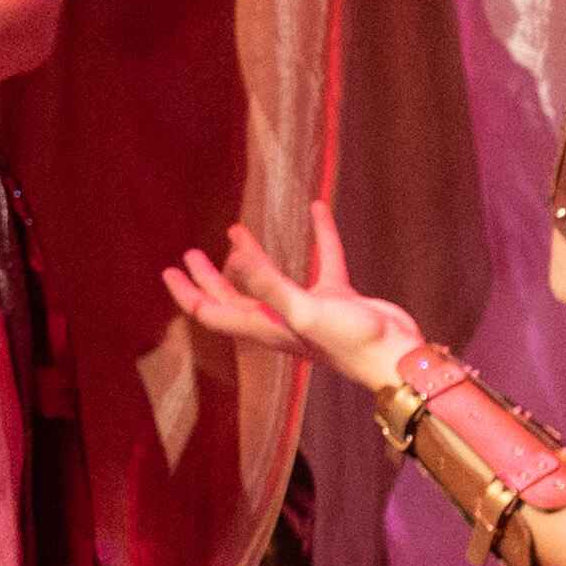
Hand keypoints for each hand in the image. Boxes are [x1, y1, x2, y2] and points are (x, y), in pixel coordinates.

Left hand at [165, 208, 426, 395]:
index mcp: (262, 326)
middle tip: (189, 253)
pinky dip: (319, 235)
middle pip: (231, 298)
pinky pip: (323, 259)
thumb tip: (232, 255)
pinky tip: (317, 208)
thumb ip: (268, 284)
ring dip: (250, 257)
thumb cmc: (349, 341)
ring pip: (270, 280)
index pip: (211, 312)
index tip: (168, 269)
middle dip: (208, 278)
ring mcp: (308, 308)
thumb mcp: (302, 310)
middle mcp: (279, 319)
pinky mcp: (338, 298)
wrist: (397, 356)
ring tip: (235, 229)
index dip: (187, 293)